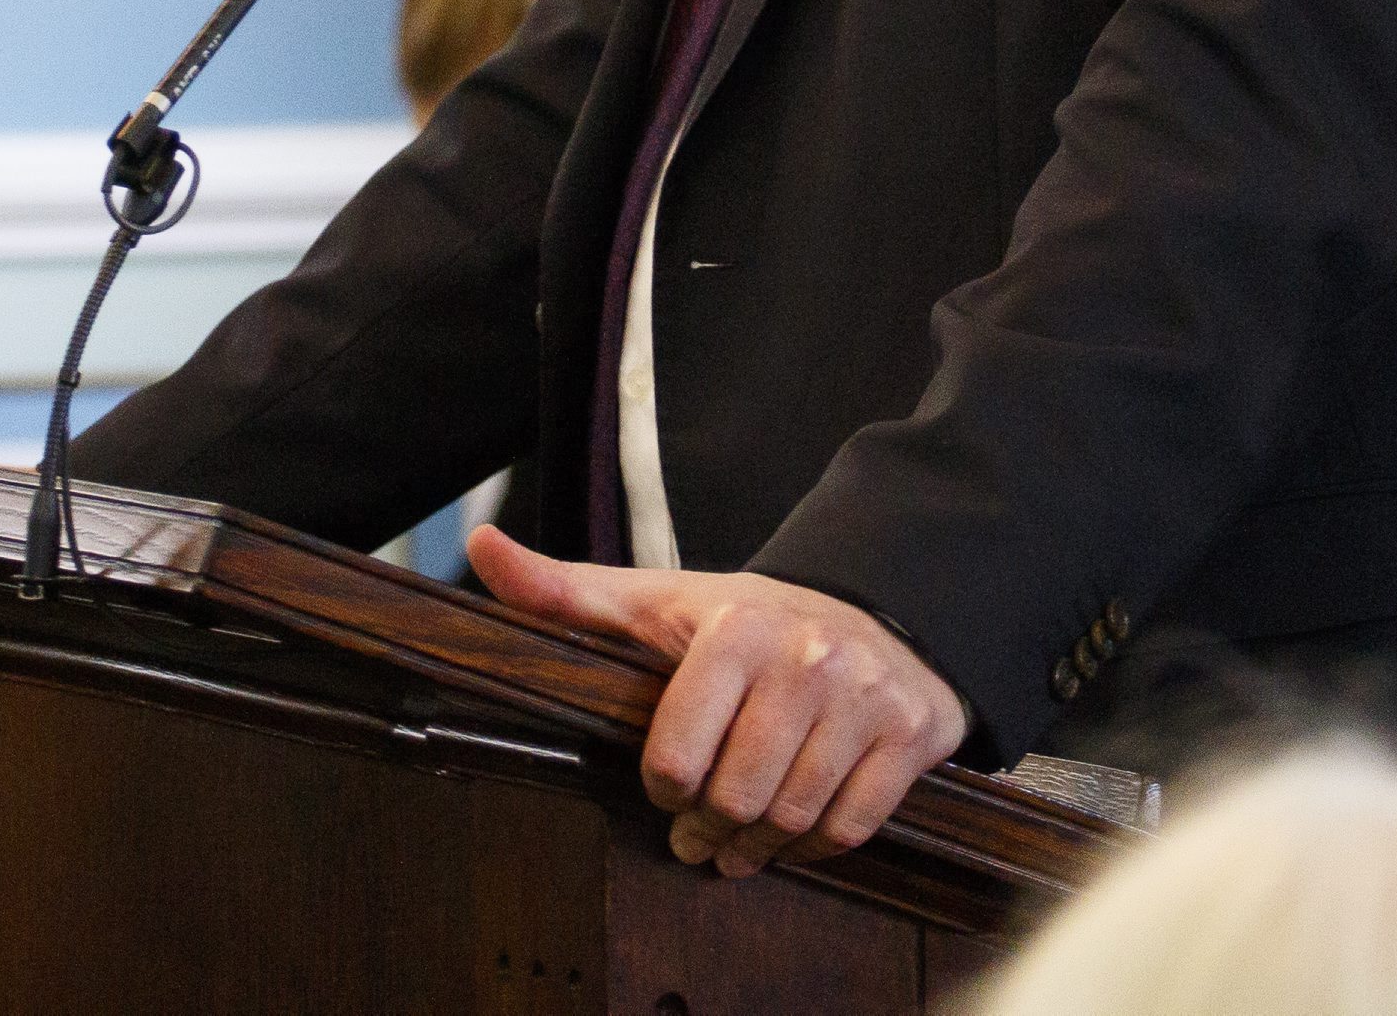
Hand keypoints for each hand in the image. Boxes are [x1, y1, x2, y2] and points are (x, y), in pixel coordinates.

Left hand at [468, 526, 966, 876]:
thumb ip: (564, 591)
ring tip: (737, 843)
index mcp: (736, 626)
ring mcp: (867, 696)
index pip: (677, 755)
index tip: (661, 786)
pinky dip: (817, 847)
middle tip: (696, 835)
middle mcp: (809, 655)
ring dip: (759, 847)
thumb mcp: (654, 602)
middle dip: (708, 830)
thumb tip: (483, 549)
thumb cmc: (746, 623)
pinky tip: (793, 835)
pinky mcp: (913, 733)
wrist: (874, 616)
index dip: (661, 787)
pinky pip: (854, 827)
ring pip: (795, 818)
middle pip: (737, 796)